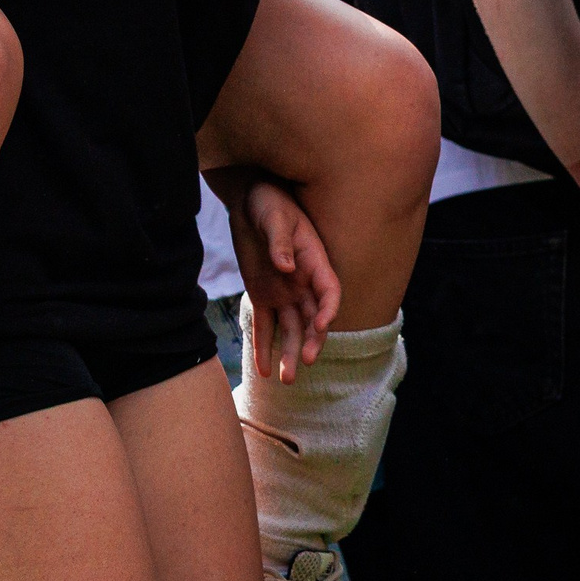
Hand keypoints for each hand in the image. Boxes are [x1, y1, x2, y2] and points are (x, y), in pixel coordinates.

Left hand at [229, 179, 340, 383]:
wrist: (249, 200)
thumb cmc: (268, 202)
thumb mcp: (273, 216)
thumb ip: (280, 241)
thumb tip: (286, 267)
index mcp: (315, 261)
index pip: (330, 291)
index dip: (330, 310)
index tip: (321, 326)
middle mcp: (303, 283)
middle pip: (313, 318)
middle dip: (311, 341)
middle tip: (304, 362)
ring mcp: (284, 292)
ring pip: (290, 329)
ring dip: (289, 354)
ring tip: (285, 381)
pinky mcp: (262, 296)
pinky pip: (264, 325)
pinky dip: (263, 347)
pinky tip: (264, 371)